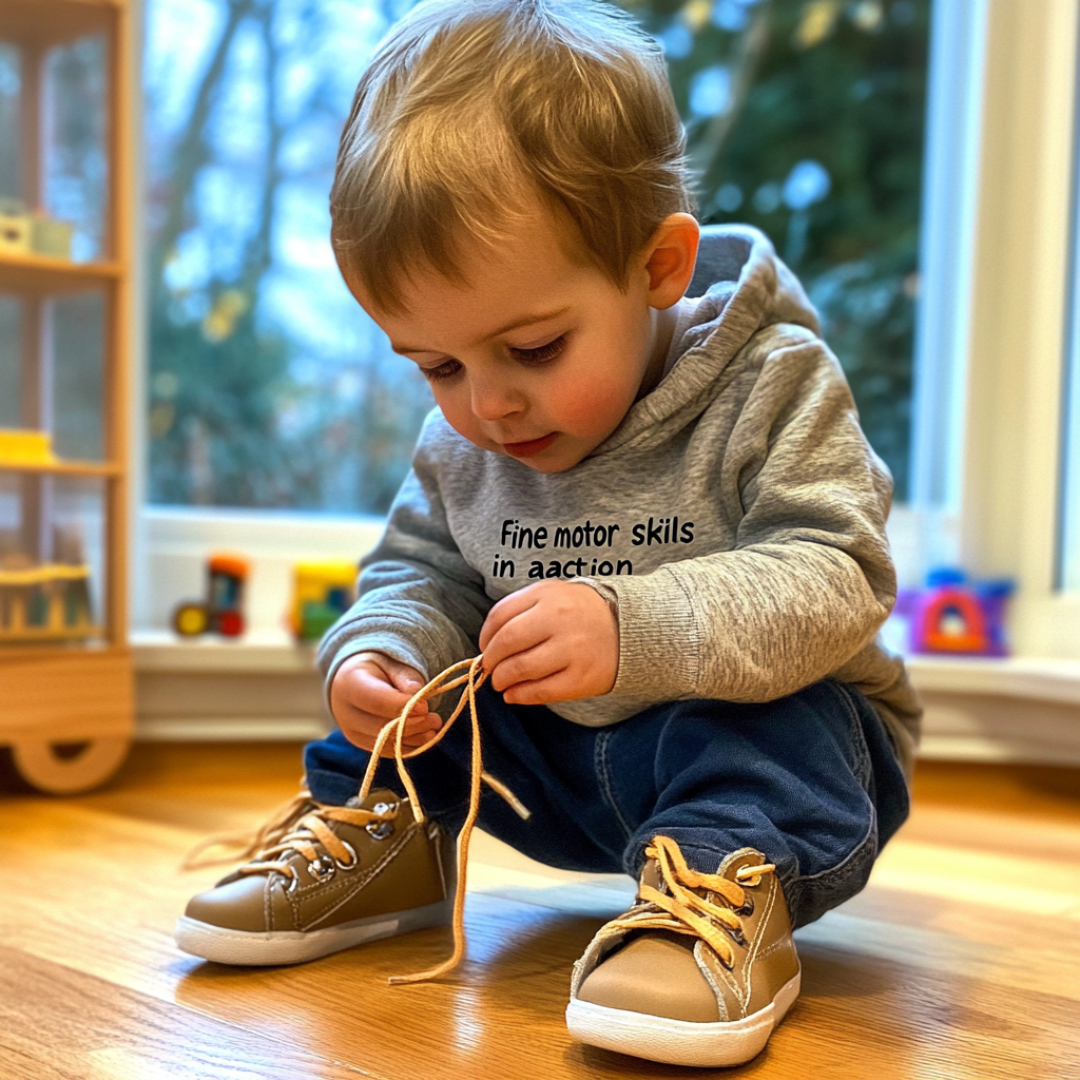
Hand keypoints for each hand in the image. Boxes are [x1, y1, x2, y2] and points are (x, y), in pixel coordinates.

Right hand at [329, 651, 440, 754]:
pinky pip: (388, 751)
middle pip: (381, 727)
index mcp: (349, 683)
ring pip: (386, 744)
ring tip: (434, 727)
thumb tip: (417, 693)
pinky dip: (409, 746)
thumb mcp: (390, 663)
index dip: (402, 706)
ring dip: (414, 738)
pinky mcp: (362, 744)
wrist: (353, 681)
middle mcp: (346, 712)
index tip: (425, 707)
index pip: (375, 700)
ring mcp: (352, 732)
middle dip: (413, 726)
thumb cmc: (377, 668)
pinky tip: (425, 736)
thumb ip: (404, 676)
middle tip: (435, 720)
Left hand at [478, 581, 617, 705]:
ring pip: (520, 669)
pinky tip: (514, 695)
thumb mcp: (553, 595)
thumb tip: (488, 643)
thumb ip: (521, 609)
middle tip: (490, 668)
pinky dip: (520, 696)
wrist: (631, 628)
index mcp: (547, 595)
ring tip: (501, 682)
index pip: (500, 616)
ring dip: (502, 679)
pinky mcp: (581, 678)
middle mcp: (559, 620)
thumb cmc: (582, 613)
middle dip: (491, 660)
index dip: (485, 635)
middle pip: (506, 643)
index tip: (485, 647)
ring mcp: (571, 650)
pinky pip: (540, 691)